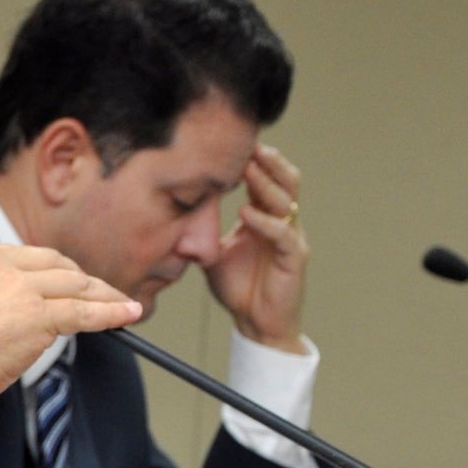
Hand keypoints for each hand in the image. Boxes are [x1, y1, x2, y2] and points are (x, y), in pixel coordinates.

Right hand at [0, 243, 141, 438]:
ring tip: (121, 303)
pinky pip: (84, 311)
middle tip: (97, 291)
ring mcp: (19, 287)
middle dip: (80, 278)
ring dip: (102, 294)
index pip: (19, 258)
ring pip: (73, 285)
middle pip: (53, 265)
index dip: (46, 271)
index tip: (58, 282)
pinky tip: (128, 314)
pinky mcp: (38, 314)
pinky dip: (111, 312)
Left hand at [204, 144, 310, 352]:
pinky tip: (248, 213)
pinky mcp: (294, 258)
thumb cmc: (237, 287)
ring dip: (266, 185)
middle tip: (250, 145)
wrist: (255, 323)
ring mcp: (291, 239)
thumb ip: (203, 231)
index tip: (234, 144)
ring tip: (249, 169)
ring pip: (286, 202)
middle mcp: (282, 223)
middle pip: (285, 182)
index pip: (266, 181)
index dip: (255, 162)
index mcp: (264, 218)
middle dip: (269, 162)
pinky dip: (264, 223)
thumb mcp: (214, 252)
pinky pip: (282, 235)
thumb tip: (172, 213)